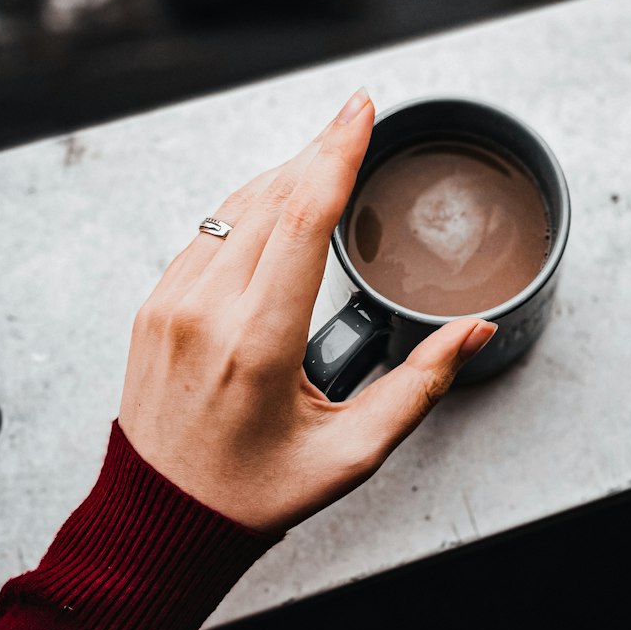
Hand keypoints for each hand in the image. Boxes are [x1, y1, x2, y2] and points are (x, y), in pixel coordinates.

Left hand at [118, 89, 496, 535]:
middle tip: (356, 114)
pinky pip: (209, 231)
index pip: (302, 219)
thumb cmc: (254, 491)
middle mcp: (206, 312)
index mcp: (257, 345)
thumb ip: (422, 385)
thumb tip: (475, 331)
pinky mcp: (155, 304)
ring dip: (286, 171)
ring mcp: (172, 304)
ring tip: (328, 150)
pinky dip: (250, 204)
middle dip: (320, 149)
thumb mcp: (352, 452)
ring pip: (237, 206)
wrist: (159, 520)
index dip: (337, 153)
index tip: (360, 110)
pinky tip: (280, 197)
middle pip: (272, 197)